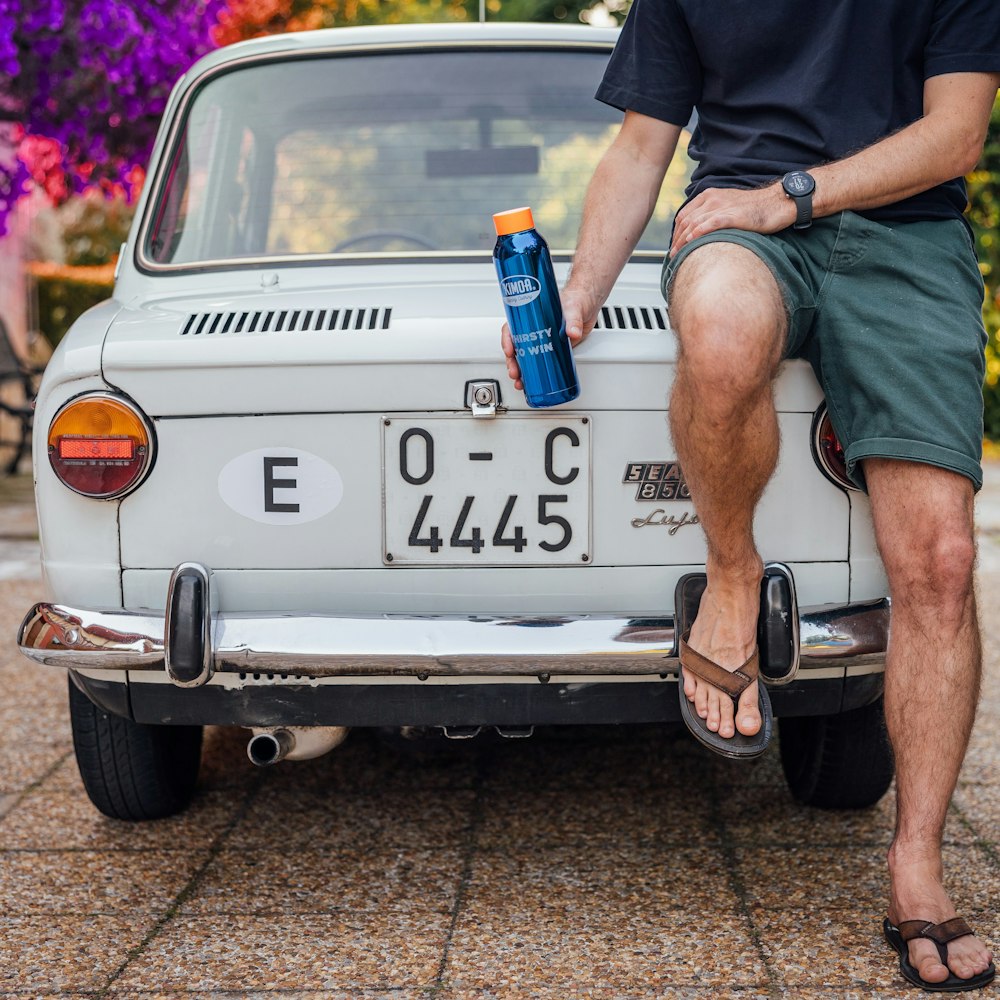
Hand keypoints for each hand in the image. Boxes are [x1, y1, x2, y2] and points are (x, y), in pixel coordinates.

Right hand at [501, 285, 598, 390]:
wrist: (588, 304)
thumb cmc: (576, 300)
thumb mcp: (573, 308)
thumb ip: (573, 320)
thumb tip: (572, 333)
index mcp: (532, 317)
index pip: (512, 328)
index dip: (507, 340)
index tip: (510, 351)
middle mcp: (534, 330)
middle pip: (516, 347)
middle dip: (512, 362)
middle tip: (515, 372)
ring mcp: (542, 341)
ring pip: (525, 357)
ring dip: (520, 371)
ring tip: (521, 382)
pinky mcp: (553, 349)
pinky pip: (540, 362)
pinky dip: (534, 374)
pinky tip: (532, 382)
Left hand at [669, 184, 795, 255]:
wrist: (777, 202)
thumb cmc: (755, 209)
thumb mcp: (728, 208)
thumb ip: (713, 216)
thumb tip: (700, 234)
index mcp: (709, 195)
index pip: (685, 215)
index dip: (676, 232)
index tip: (674, 246)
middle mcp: (712, 199)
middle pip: (686, 221)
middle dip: (676, 239)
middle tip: (672, 255)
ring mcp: (721, 206)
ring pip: (694, 224)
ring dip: (682, 241)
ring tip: (677, 255)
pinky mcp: (731, 215)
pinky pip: (709, 224)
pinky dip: (697, 234)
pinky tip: (690, 243)